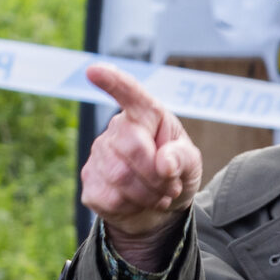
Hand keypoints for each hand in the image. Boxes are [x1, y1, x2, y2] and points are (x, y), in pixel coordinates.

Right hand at [81, 64, 201, 266]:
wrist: (159, 208)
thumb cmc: (175, 173)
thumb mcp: (190, 163)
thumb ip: (182, 158)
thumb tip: (163, 163)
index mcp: (145, 115)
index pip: (129, 94)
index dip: (112, 82)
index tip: (94, 70)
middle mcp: (117, 129)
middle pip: (132, 149)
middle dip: (158, 175)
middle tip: (171, 186)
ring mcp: (98, 155)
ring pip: (120, 177)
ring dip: (149, 194)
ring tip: (159, 194)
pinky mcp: (89, 182)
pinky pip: (110, 198)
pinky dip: (134, 206)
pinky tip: (138, 202)